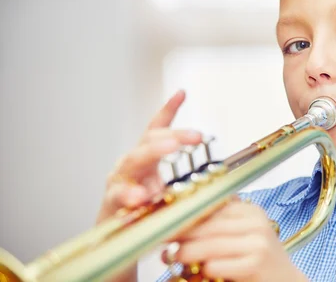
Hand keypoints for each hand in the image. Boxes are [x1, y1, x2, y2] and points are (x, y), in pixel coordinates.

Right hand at [95, 90, 202, 281]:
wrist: (119, 244)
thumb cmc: (147, 214)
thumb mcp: (171, 194)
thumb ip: (190, 186)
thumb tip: (223, 183)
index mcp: (148, 158)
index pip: (156, 128)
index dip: (169, 110)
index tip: (182, 93)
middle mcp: (131, 164)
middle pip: (150, 140)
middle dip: (173, 135)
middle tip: (196, 136)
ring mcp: (119, 181)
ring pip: (132, 160)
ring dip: (151, 153)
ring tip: (169, 148)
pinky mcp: (111, 203)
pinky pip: (118, 195)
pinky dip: (129, 195)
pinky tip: (140, 196)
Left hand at [165, 199, 307, 281]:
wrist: (287, 281)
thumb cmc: (257, 260)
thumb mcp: (242, 235)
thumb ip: (218, 226)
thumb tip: (178, 220)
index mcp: (249, 211)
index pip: (211, 208)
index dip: (185, 215)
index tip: (164, 222)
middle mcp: (255, 222)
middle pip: (208, 225)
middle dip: (180, 234)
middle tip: (161, 241)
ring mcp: (258, 242)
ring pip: (210, 245)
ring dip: (186, 253)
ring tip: (171, 258)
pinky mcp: (257, 263)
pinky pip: (218, 265)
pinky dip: (205, 269)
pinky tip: (199, 272)